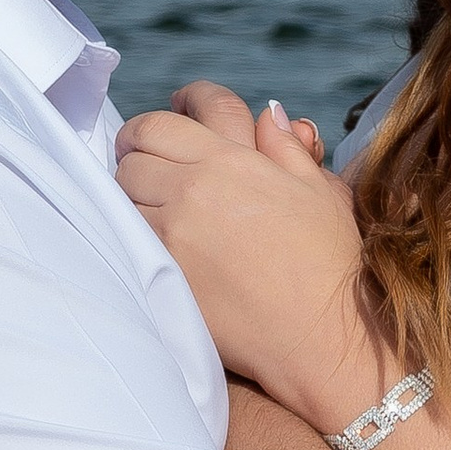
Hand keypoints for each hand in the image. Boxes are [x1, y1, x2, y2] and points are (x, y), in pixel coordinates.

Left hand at [116, 82, 386, 431]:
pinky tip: (153, 241)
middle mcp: (193, 191)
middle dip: (139, 153)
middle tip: (152, 163)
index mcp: (231, 160)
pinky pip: (124, 239)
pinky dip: (131, 233)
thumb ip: (285, 147)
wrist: (322, 335)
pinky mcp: (161, 276)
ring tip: (154, 204)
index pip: (163, 123)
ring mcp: (171, 235)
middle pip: (133, 153)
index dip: (160, 119)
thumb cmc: (330, 262)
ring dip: (133, 195)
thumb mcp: (320, 191)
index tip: (166, 121)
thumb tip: (268, 114)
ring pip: (120, 196)